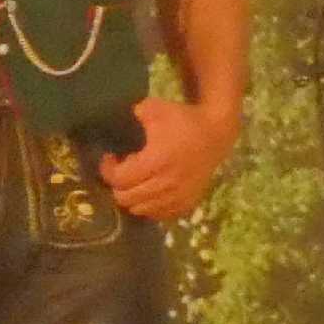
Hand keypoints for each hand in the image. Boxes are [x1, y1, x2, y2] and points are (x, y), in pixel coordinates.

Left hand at [98, 97, 239, 221]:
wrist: (216, 134)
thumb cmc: (183, 120)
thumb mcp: (156, 108)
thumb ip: (135, 113)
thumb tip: (123, 117)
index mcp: (157, 161)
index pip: (120, 179)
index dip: (107, 170)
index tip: (109, 158)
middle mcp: (166, 184)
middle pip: (126, 199)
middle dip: (117, 185)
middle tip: (122, 169)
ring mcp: (178, 197)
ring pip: (141, 210)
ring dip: (132, 196)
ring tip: (137, 179)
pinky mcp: (187, 203)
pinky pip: (159, 215)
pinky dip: (149, 206)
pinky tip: (150, 190)